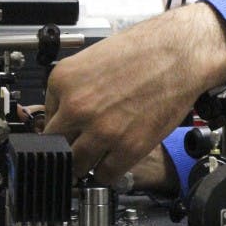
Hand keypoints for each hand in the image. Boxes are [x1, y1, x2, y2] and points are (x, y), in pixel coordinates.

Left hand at [43, 2, 225, 182]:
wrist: (181, 52)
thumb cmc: (144, 50)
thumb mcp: (91, 59)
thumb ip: (72, 89)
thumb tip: (62, 114)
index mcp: (62, 81)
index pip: (45, 120)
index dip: (59, 129)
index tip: (67, 134)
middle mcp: (76, 107)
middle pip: (56, 147)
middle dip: (67, 150)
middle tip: (78, 149)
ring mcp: (101, 130)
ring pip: (77, 166)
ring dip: (86, 164)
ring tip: (98, 155)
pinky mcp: (128, 147)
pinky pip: (105, 175)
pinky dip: (108, 171)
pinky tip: (115, 159)